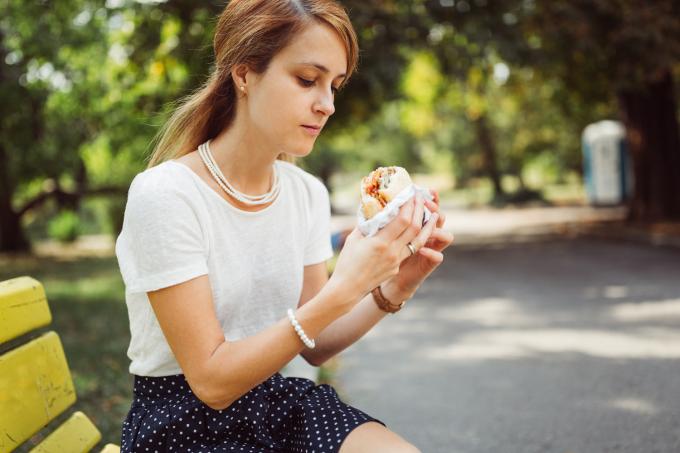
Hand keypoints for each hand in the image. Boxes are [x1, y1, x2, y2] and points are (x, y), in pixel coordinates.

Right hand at [328, 192, 433, 307]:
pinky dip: (416, 238)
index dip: (410, 205)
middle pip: (414, 228)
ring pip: (419, 241)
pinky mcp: (397, 267)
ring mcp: (397, 261)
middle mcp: (392, 252)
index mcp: (381, 243)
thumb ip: (367, 223)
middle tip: (421, 198)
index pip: (403, 220)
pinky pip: (410, 250)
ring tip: (433, 215)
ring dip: (427, 226)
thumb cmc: (347, 262)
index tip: (411, 194)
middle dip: (420, 211)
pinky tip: (417, 231)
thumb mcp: (354, 239)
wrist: (347, 289)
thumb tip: (374, 207)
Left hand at [382, 189, 453, 301]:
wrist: (387, 285)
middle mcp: (425, 239)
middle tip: (429, 198)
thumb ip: (378, 225)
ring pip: (444, 237)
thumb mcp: (379, 239)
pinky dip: (432, 253)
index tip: (427, 189)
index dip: (429, 200)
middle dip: (435, 208)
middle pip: (438, 220)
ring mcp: (428, 252)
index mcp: (413, 230)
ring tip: (432, 220)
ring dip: (437, 229)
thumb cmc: (378, 259)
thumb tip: (367, 206)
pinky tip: (425, 250)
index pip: (425, 212)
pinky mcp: (427, 267)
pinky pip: (437, 258)